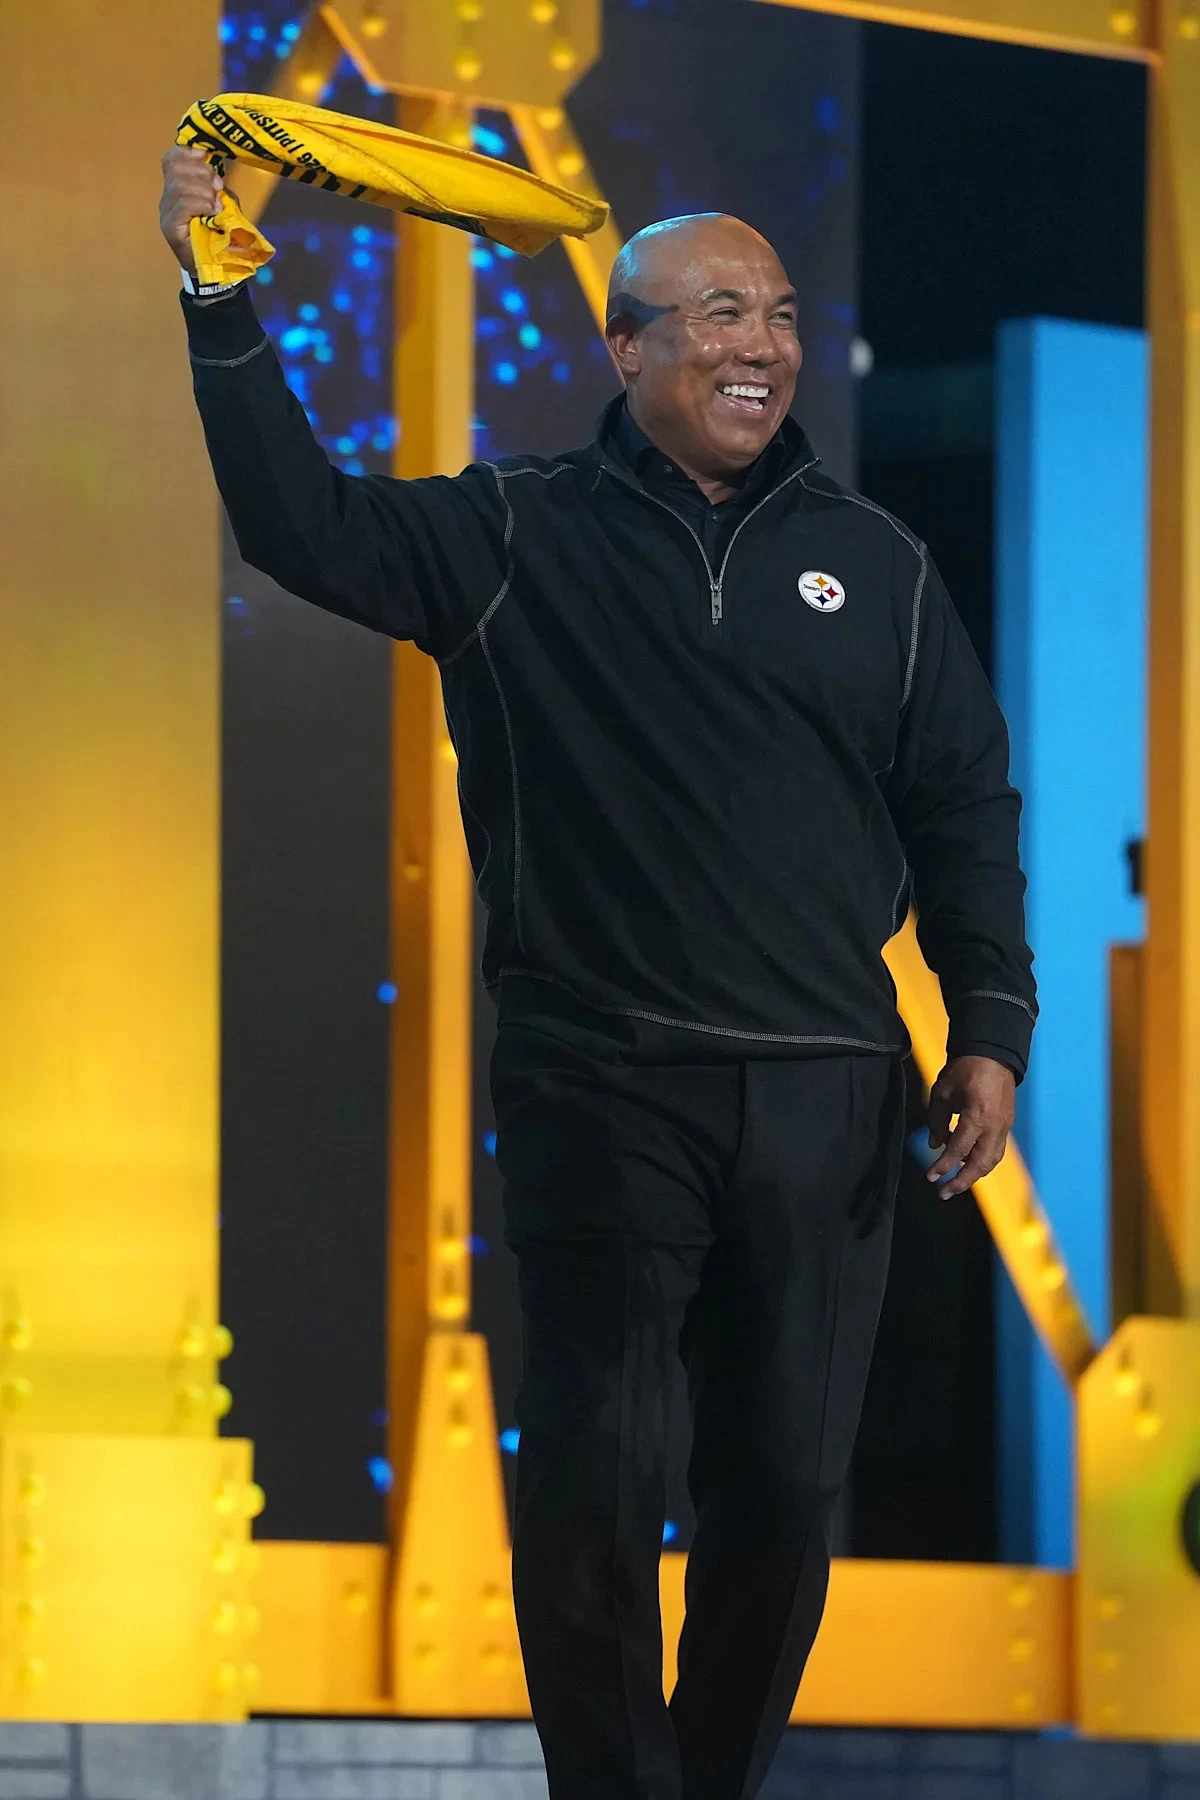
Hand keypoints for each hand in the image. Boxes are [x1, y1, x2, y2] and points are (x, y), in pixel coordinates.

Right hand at [159, 145, 226, 276]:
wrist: (216, 267)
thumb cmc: (219, 234)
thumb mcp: (222, 203)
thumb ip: (217, 187)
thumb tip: (216, 173)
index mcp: (177, 188)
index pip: (170, 159)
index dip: (186, 152)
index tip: (206, 155)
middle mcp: (167, 197)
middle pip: (176, 168)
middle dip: (202, 172)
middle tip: (218, 188)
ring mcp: (167, 212)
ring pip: (179, 185)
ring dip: (204, 191)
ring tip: (216, 205)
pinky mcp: (170, 227)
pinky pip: (183, 204)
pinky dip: (200, 203)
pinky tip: (212, 211)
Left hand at [925, 1055, 1014, 1198]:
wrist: (993, 1054)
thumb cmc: (965, 1070)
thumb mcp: (942, 1092)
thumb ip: (936, 1121)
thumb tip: (935, 1146)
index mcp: (977, 1117)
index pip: (958, 1150)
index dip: (943, 1166)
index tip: (930, 1177)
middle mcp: (994, 1127)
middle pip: (979, 1165)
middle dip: (961, 1182)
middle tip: (943, 1193)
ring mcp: (1004, 1127)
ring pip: (991, 1161)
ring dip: (973, 1176)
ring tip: (955, 1184)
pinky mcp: (1006, 1125)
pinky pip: (995, 1151)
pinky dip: (982, 1162)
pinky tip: (968, 1165)